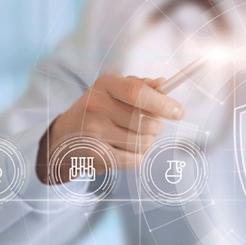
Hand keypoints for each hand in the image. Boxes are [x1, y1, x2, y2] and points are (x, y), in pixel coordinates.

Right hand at [37, 74, 184, 183]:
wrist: (65, 137)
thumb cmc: (100, 110)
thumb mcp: (115, 91)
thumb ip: (142, 86)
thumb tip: (164, 85)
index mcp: (105, 84)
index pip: (137, 92)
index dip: (162, 103)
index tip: (180, 113)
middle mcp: (96, 106)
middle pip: (147, 122)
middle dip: (156, 126)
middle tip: (145, 125)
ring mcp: (94, 132)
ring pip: (145, 143)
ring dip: (145, 142)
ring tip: (128, 137)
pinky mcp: (96, 155)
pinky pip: (136, 160)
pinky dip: (136, 157)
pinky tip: (121, 150)